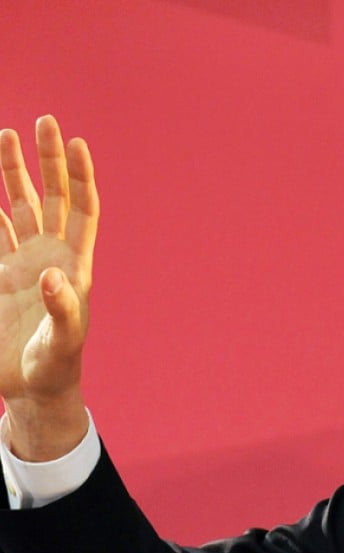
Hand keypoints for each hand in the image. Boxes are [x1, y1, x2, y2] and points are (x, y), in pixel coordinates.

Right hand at [0, 116, 97, 459]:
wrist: (33, 387)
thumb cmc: (57, 366)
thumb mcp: (64, 339)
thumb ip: (61, 309)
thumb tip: (51, 277)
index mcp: (74, 266)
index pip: (82, 210)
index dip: (81, 177)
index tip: (77, 143)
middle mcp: (50, 256)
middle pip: (50, 197)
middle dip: (47, 160)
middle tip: (43, 120)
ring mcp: (22, 263)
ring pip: (17, 207)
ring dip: (11, 173)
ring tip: (4, 135)